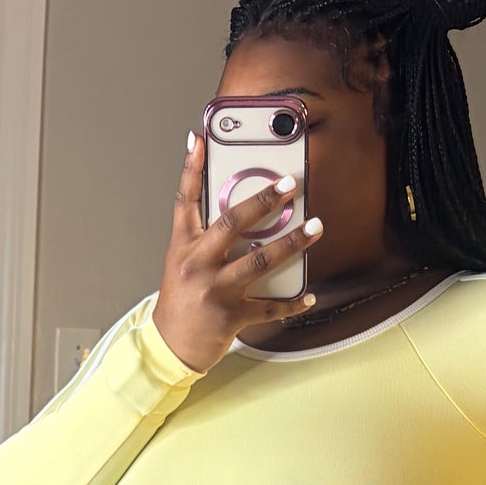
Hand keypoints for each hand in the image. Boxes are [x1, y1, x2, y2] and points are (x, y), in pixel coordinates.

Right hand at [152, 132, 322, 373]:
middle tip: (289, 184)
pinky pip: (270, 307)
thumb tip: (242, 210)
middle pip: (232, 223)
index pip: (185, 199)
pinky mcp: (232, 315)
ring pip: (260, 261)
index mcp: (183, 246)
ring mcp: (215, 290)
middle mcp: (198, 264)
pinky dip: (293, 302)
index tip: (200, 139)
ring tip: (315, 227)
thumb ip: (205, 235)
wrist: (170, 345)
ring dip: (292, 243)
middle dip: (264, 201)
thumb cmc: (181, 300)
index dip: (191, 167)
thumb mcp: (182, 261)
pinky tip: (309, 295)